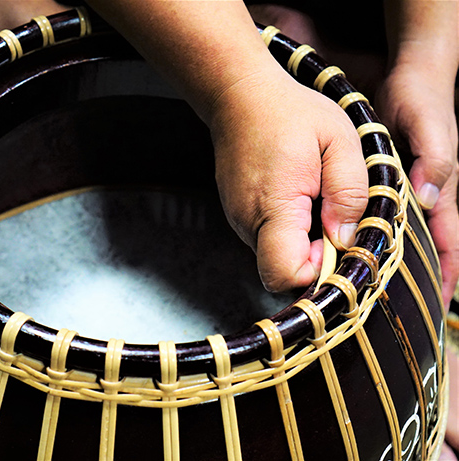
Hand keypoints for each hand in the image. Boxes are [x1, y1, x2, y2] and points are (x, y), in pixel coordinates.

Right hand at [209, 69, 367, 291]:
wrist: (239, 95)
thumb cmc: (289, 112)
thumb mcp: (339, 141)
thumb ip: (350, 192)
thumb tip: (347, 238)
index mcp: (275, 205)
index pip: (286, 274)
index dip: (318, 271)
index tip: (336, 241)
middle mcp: (248, 221)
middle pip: (283, 270)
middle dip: (316, 256)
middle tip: (333, 213)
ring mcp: (239, 219)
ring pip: (277, 255)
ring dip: (304, 241)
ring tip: (315, 197)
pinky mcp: (238, 214)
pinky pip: (269, 238)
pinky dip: (290, 229)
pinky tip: (299, 194)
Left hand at [375, 65, 458, 307]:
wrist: (409, 78)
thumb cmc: (424, 102)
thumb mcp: (431, 128)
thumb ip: (435, 161)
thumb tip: (429, 198)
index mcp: (442, 191)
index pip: (448, 243)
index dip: (445, 276)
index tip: (438, 310)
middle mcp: (427, 196)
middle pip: (428, 248)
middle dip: (420, 280)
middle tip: (402, 312)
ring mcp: (408, 191)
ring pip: (403, 236)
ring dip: (394, 263)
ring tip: (376, 292)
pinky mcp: (389, 182)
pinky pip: (385, 219)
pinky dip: (377, 239)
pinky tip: (360, 252)